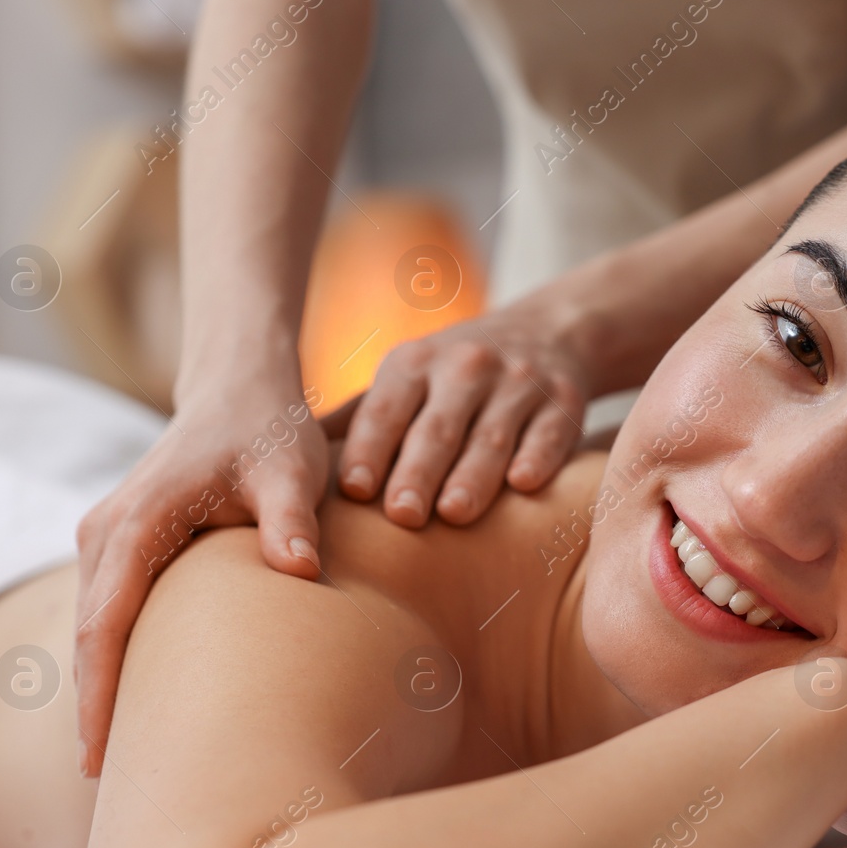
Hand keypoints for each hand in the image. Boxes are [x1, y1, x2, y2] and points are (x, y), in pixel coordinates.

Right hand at [73, 384, 326, 776]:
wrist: (240, 388)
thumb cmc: (270, 431)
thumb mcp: (290, 470)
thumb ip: (291, 518)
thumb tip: (297, 568)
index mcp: (139, 520)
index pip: (107, 621)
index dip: (101, 692)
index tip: (101, 757)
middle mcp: (106, 532)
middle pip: (89, 638)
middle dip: (96, 711)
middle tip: (116, 791)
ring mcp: (106, 538)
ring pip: (93, 630)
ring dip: (102, 691)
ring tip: (123, 770)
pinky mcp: (120, 546)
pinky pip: (107, 614)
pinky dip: (114, 661)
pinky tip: (138, 711)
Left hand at [326, 302, 589, 526]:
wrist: (550, 332)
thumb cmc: (454, 375)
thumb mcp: (405, 379)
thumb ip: (356, 419)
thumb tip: (282, 460)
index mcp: (414, 364)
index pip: (386, 410)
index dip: (370, 449)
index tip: (354, 491)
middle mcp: (466, 367)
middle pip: (437, 426)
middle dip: (418, 470)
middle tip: (403, 515)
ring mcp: (518, 383)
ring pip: (492, 434)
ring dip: (474, 474)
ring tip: (456, 514)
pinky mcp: (564, 401)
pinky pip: (549, 432)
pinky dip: (538, 457)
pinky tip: (525, 485)